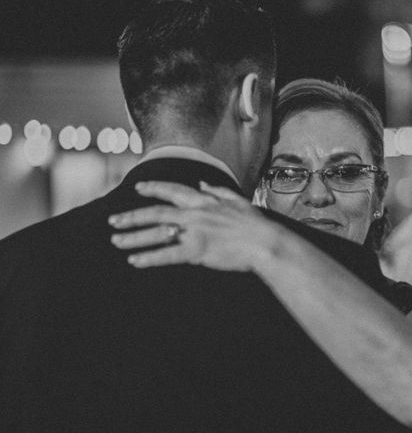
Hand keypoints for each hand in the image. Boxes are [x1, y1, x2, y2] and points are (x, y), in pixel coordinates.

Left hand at [109, 181, 279, 270]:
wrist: (265, 242)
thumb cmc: (255, 224)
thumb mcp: (237, 201)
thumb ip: (217, 192)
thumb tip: (203, 184)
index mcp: (204, 202)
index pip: (173, 191)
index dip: (154, 189)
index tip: (138, 188)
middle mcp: (195, 214)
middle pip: (156, 213)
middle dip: (132, 216)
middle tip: (113, 221)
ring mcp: (194, 232)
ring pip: (157, 233)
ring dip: (134, 237)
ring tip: (117, 241)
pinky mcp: (196, 251)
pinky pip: (167, 254)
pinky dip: (149, 258)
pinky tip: (135, 260)